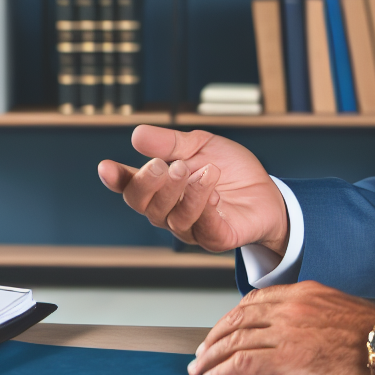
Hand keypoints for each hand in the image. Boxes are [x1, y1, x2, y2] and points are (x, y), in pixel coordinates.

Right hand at [98, 125, 288, 254]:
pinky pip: (204, 229)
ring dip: (187, 193)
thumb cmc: (229, 171)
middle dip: (153, 184)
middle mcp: (170, 212)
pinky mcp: (217, 239)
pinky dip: (207, 210)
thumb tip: (137, 135)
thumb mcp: (199, 145)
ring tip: (205, 171)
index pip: (131, 187)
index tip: (106, 168)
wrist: (268, 192)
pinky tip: (215, 192)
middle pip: (146, 205)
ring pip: (174, 218)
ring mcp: (192, 229)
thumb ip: (169, 143)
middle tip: (167, 165)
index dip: (116, 180)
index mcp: (161, 189)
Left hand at [188, 282, 374, 374]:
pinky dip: (222, 373)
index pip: (253, 302)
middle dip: (214, 338)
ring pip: (234, 342)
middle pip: (237, 321)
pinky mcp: (286, 358)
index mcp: (302, 293)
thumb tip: (298, 329)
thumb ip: (312, 313)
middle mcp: (289, 307)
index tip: (221, 331)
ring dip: (211, 358)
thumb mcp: (339, 310)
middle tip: (202, 353)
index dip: (231, 319)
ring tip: (200, 371)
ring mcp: (286, 331)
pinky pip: (242, 364)